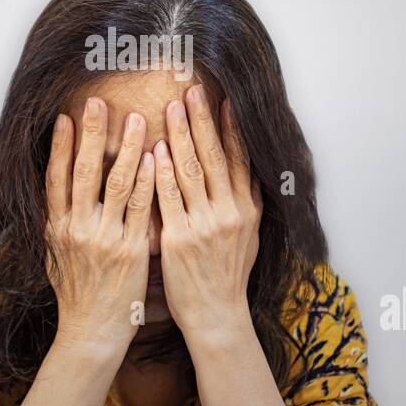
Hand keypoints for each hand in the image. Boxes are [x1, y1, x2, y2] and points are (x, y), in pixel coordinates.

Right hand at [43, 97, 155, 356]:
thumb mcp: (56, 256)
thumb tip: (55, 194)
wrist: (92, 331)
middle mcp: (77, 229)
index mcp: (56, 228)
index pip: (55, 179)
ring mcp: (105, 238)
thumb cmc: (77, 294)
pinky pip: (141, 207)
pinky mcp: (132, 249)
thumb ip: (57, 224)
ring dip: (126, 147)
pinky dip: (147, 180)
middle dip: (91, 134)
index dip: (58, 146)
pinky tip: (155, 157)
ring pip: (116, 183)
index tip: (64, 118)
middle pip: (82, 172)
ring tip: (135, 118)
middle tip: (98, 102)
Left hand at [153, 84, 262, 341]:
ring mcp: (203, 225)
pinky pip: (168, 198)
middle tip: (192, 90)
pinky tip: (155, 149)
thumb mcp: (249, 236)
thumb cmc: (228, 276)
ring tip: (171, 107)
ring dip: (180, 136)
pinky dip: (161, 172)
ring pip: (190, 171)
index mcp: (246, 210)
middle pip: (214, 157)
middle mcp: (228, 213)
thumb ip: (248, 201)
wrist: (217, 315)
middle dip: (202, 121)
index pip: (239, 160)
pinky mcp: (178, 239)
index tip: (224, 100)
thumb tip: (251, 169)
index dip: (231, 128)